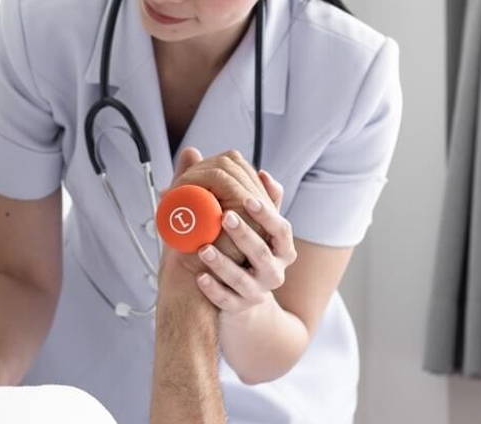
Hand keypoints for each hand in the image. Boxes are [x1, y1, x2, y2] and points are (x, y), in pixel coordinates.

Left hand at [160, 148, 296, 315]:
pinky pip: (227, 301)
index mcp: (282, 249)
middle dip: (245, 235)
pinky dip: (213, 289)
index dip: (268, 214)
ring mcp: (257, 293)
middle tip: (224, 216)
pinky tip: (198, 277)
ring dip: (223, 263)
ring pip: (243, 281)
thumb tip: (260, 171)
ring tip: (203, 248)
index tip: (248, 198)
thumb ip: (258, 201)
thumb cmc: (246, 253)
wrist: (242, 297)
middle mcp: (274, 272)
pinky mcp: (239, 308)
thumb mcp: (257, 229)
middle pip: (263, 255)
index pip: (282, 230)